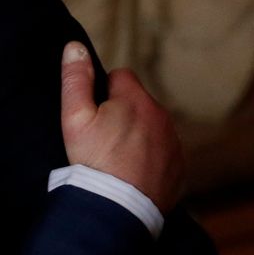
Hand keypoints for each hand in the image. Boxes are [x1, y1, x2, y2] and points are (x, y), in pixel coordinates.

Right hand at [60, 41, 184, 211]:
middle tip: (102, 138)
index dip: (103, 91)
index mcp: (136, 99)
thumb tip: (75, 46)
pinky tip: (131, 171)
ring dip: (137, 133)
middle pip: (138, 102)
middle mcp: (161, 116)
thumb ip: (75, 78)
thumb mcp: (74, 117)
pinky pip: (163, 150)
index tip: (95, 114)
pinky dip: (149, 156)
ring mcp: (173, 142)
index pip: (121, 76)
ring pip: (152, 125)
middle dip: (122, 112)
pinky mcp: (179, 166)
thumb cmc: (93, 161)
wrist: (119, 208)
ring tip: (116, 157)